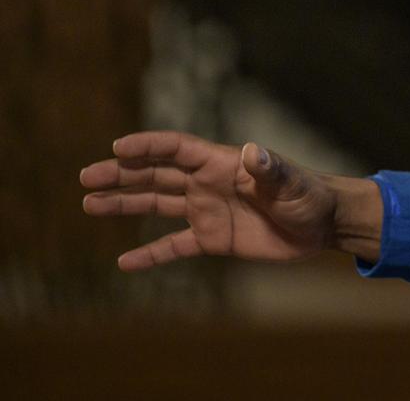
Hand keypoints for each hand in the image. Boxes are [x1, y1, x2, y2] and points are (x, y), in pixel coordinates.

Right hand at [80, 131, 383, 269]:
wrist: (323, 224)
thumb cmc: (310, 195)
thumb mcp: (291, 182)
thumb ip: (270, 169)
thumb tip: (253, 152)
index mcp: (223, 163)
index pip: (177, 149)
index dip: (148, 146)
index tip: (117, 147)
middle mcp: (208, 183)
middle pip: (157, 175)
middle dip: (122, 174)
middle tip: (86, 177)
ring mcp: (208, 210)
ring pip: (157, 205)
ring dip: (125, 205)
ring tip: (89, 204)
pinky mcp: (214, 239)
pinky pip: (174, 246)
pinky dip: (150, 254)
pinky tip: (124, 262)